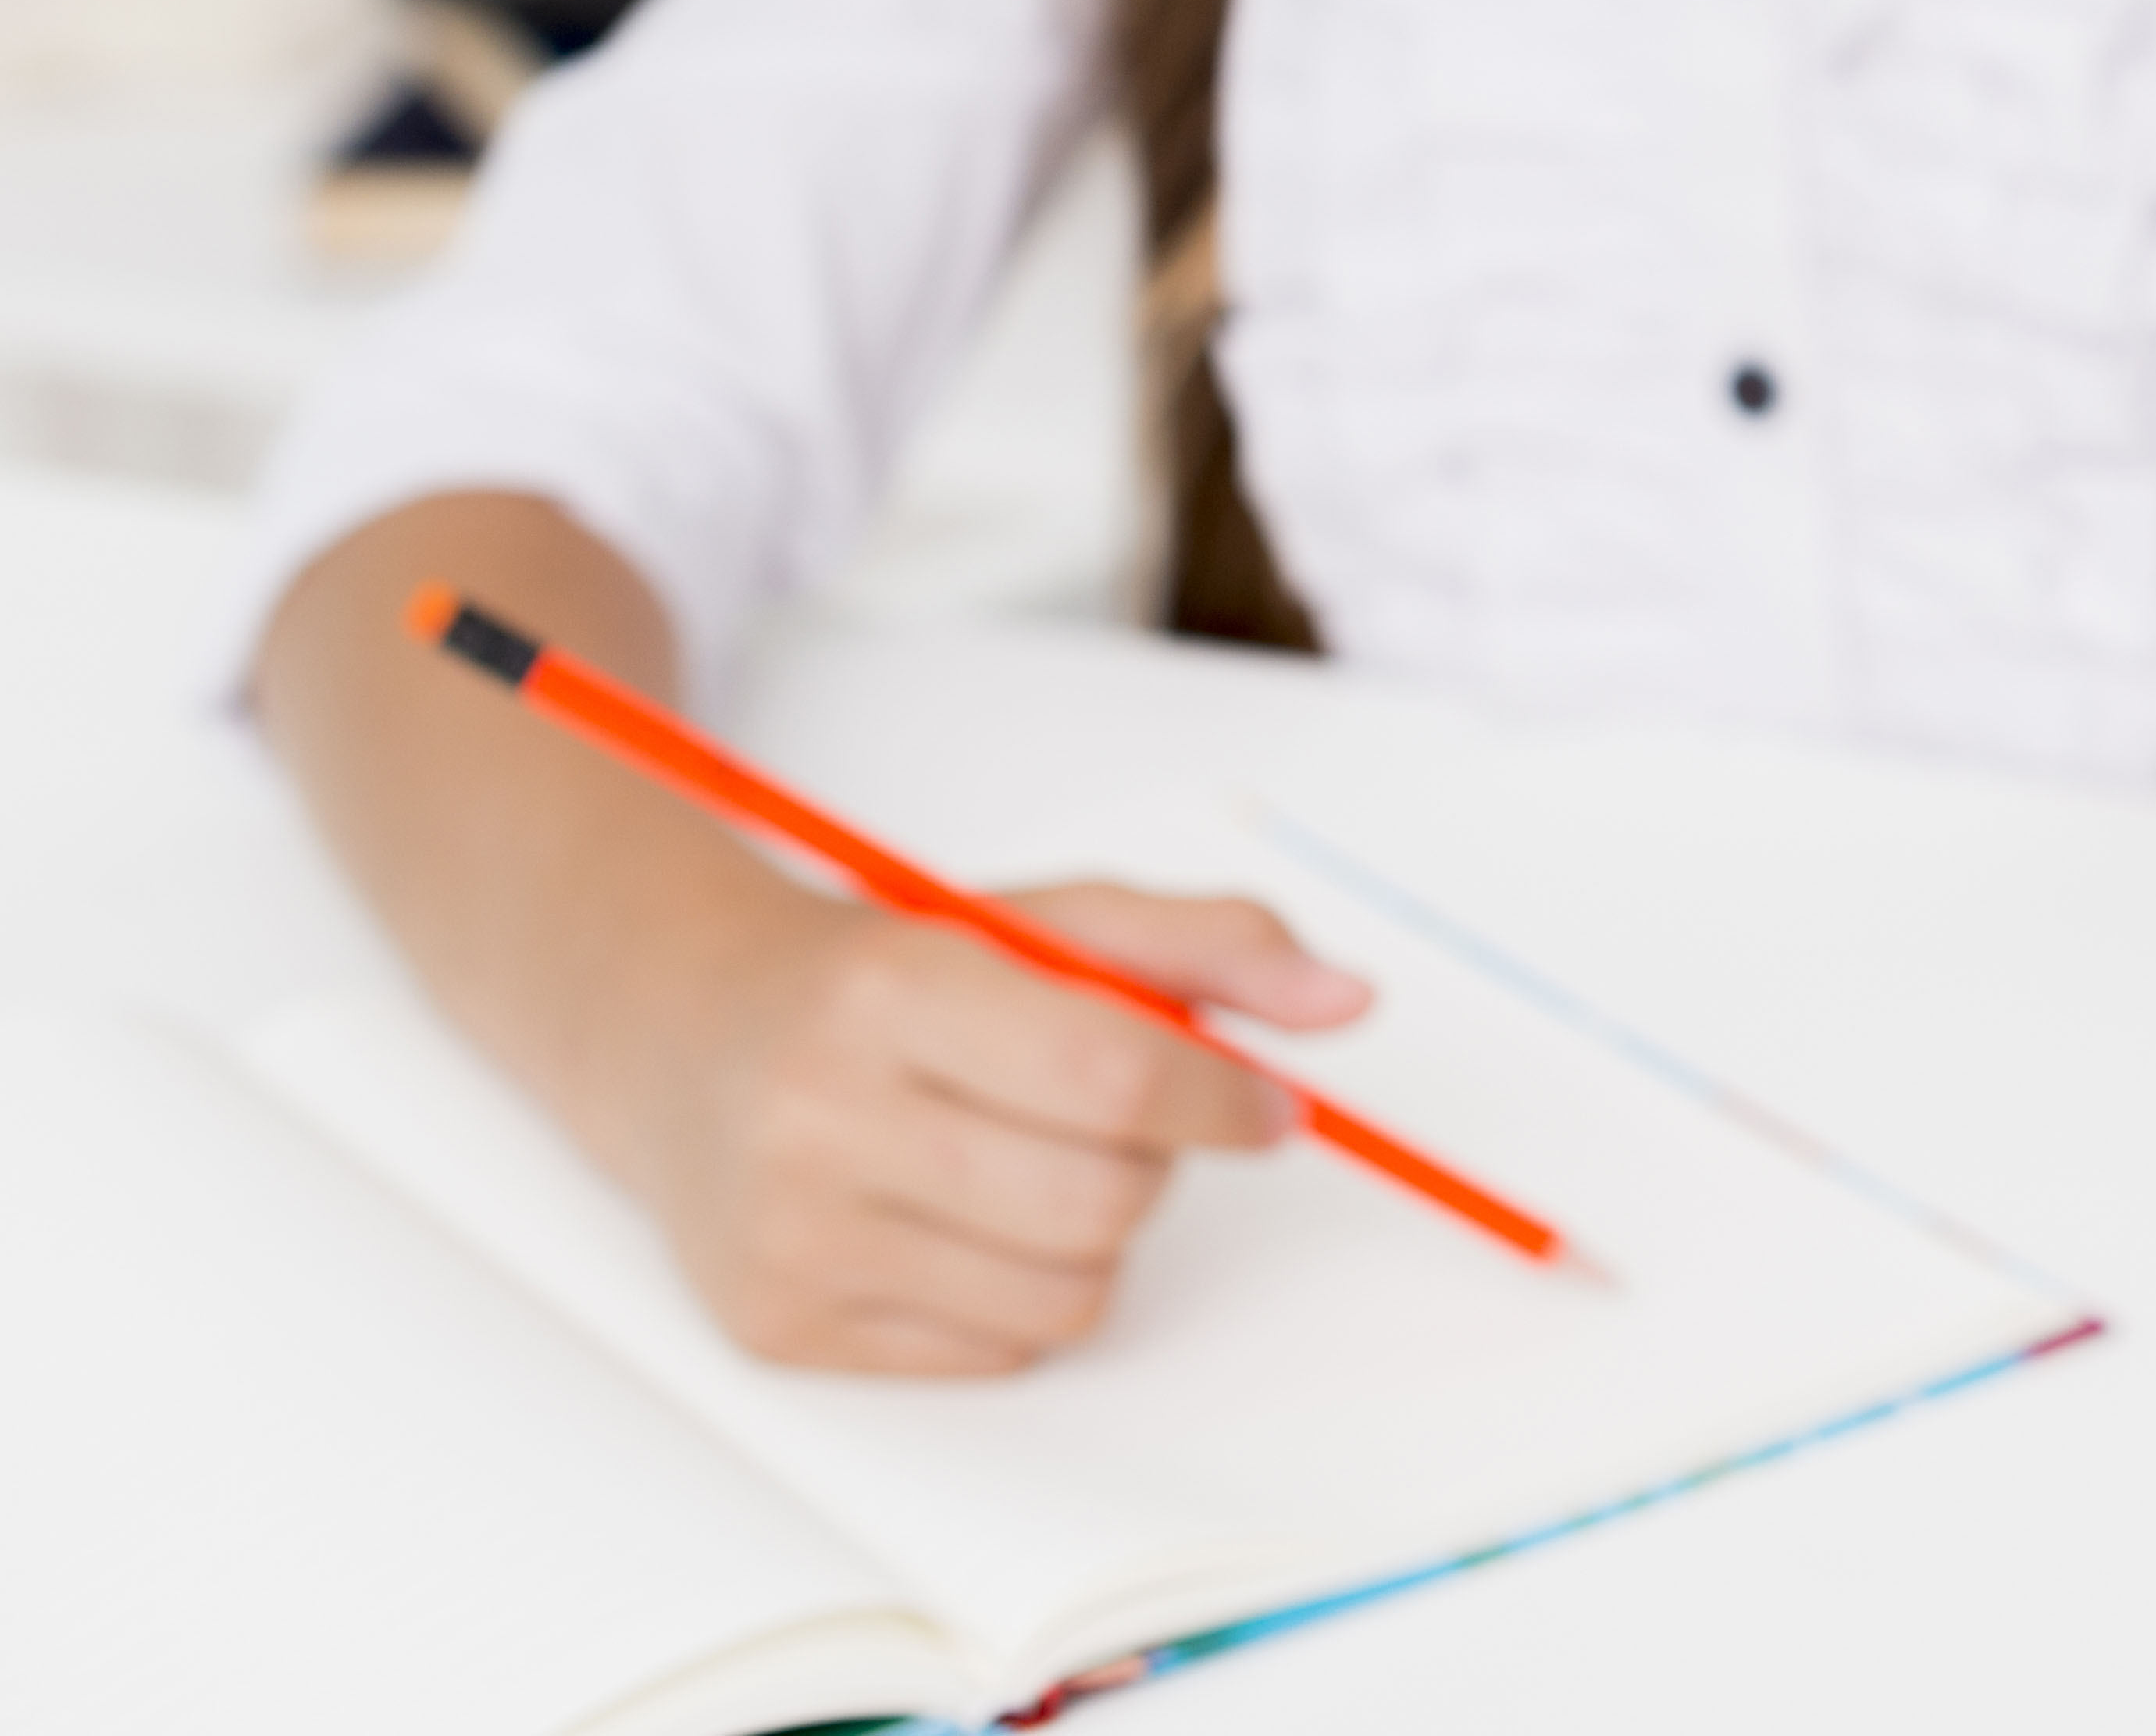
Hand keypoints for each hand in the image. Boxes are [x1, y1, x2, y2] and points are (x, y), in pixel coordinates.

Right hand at [607, 873, 1370, 1374]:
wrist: (686, 1033)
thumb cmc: (895, 975)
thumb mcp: (1050, 920)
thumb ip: (1213, 946)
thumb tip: (1352, 1001)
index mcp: (893, 992)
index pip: (1115, 1075)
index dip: (1224, 1098)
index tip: (1265, 1104)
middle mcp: (821, 1118)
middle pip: (1101, 1200)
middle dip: (1150, 1163)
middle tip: (1108, 1118)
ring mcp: (792, 1239)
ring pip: (1067, 1294)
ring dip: (1096, 1234)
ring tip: (1030, 1160)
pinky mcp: (779, 1331)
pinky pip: (999, 1352)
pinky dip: (1024, 1294)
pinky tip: (966, 1218)